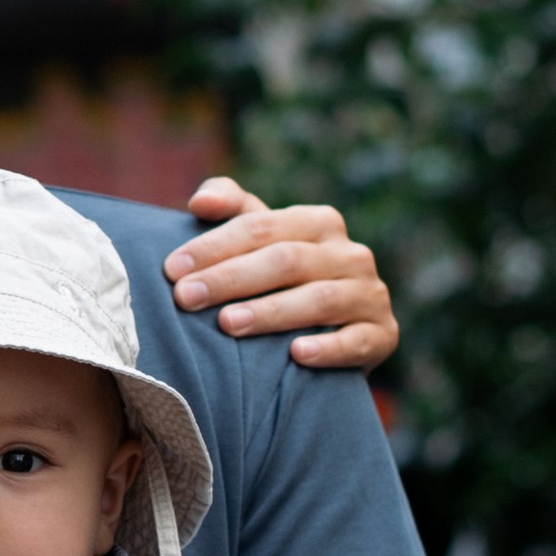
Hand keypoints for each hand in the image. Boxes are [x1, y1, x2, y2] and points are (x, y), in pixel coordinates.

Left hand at [164, 177, 398, 371]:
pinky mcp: (383, 335)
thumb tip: (200, 200)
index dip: (214, 246)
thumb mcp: (262, 241)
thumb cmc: (284, 282)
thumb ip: (232, 210)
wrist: (338, 336)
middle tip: (185, 298)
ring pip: (319, 299)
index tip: (172, 270)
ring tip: (227, 324)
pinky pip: (356, 341)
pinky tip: (295, 355)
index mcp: (319, 223)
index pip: (261, 227)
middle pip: (286, 260)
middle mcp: (351, 254)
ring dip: (270, 312)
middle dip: (231, 278)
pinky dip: (328, 348)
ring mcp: (370, 294)